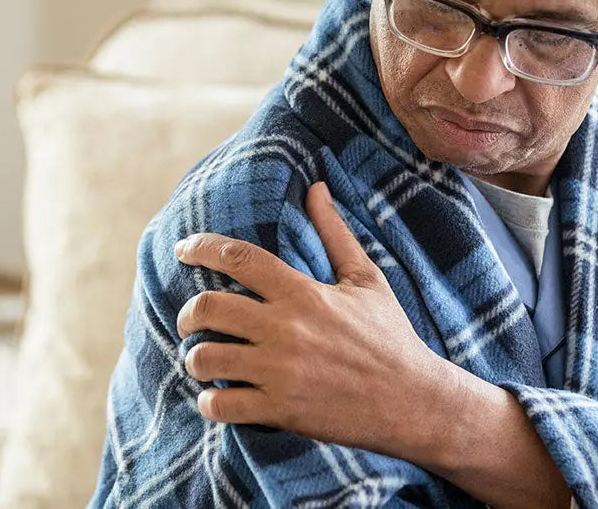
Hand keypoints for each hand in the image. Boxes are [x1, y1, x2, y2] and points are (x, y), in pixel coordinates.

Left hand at [173, 181, 455, 455]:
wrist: (414, 401)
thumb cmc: (390, 336)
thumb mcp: (366, 279)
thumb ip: (334, 233)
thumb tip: (316, 187)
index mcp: (303, 293)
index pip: (239, 258)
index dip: (202, 248)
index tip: (183, 250)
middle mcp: (286, 329)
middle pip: (209, 308)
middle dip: (187, 314)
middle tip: (189, 322)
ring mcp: (281, 371)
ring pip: (205, 358)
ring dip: (195, 359)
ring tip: (204, 361)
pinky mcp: (281, 410)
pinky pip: (221, 405)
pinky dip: (209, 402)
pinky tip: (215, 398)